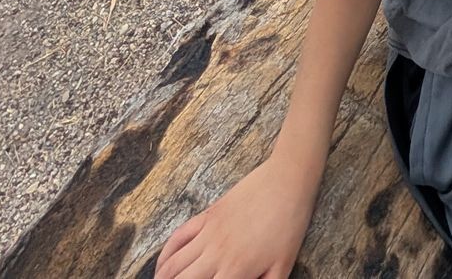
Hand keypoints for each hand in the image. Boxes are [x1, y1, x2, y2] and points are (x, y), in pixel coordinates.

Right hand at [155, 157, 314, 278]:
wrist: (286, 182)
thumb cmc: (289, 226)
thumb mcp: (282, 266)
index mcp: (235, 271)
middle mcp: (216, 255)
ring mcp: (208, 234)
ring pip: (174, 263)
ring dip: (162, 276)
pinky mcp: (207, 217)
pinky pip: (178, 237)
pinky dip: (165, 253)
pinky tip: (162, 265)